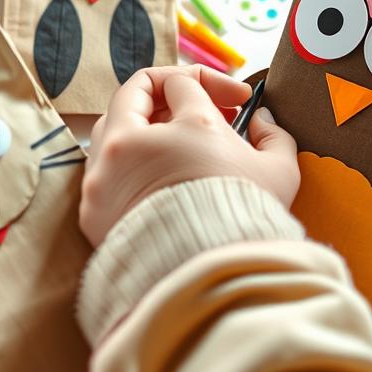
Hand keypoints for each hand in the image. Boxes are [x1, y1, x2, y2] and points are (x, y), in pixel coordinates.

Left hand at [80, 65, 299, 247]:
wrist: (212, 287)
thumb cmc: (246, 225)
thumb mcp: (278, 172)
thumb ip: (273, 135)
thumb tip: (262, 122)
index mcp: (180, 127)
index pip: (180, 84)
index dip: (209, 85)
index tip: (235, 103)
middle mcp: (132, 145)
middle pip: (134, 96)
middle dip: (169, 96)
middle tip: (205, 109)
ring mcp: (104, 180)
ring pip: (113, 132)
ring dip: (145, 129)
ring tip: (182, 146)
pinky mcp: (93, 214)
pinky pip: (105, 174)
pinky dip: (129, 167)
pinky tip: (160, 180)